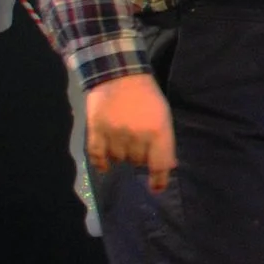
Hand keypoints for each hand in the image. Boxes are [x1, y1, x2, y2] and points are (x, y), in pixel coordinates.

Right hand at [86, 73, 177, 190]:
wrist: (119, 75)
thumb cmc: (147, 96)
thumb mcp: (163, 116)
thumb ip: (165, 141)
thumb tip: (168, 166)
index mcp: (158, 131)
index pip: (160, 164)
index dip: (159, 180)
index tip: (156, 189)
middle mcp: (137, 136)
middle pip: (138, 162)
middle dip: (140, 156)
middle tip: (138, 141)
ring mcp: (115, 134)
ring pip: (119, 159)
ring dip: (122, 155)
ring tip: (123, 139)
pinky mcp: (96, 131)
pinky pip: (97, 156)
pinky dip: (101, 163)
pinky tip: (105, 164)